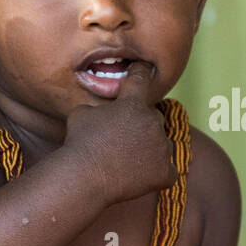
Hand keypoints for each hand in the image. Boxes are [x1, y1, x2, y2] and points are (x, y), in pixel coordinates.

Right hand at [64, 61, 177, 204]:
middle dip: (139, 124)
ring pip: (161, 143)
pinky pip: (166, 169)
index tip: (144, 68)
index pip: (141, 78)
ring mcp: (162, 147)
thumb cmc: (79, 143)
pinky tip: (138, 176)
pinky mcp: (165, 171)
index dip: (141, 71)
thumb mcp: (82, 113)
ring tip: (126, 161)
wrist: (83, 177)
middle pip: (152, 117)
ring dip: (149, 148)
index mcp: (133, 102)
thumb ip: (102, 107)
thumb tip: (106, 109)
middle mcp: (153, 121)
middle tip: (120, 139)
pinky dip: (155, 173)